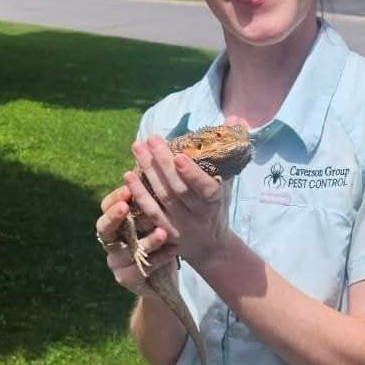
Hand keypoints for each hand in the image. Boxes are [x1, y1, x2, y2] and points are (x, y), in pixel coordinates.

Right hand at [96, 183, 177, 294]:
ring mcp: (116, 262)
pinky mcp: (127, 279)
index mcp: (116, 223)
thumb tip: (158, 167)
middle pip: (103, 228)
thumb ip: (151, 201)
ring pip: (126, 251)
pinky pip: (142, 269)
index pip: (106, 206)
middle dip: (114, 217)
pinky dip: (159, 259)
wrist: (165, 279)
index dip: (114, 198)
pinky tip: (173, 251)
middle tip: (125, 207)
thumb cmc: (160, 241)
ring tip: (163, 232)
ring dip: (146, 241)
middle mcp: (111, 241)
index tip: (127, 189)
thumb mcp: (157, 218)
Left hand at [126, 133, 232, 268]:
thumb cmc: (219, 206)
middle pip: (178, 189)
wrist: (211, 246)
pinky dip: (138, 193)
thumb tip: (236, 119)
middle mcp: (198, 216)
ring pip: (162, 197)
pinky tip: (128, 175)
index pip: (206, 189)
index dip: (192, 174)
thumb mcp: (228, 182)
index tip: (179, 156)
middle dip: (163, 163)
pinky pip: (150, 211)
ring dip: (148, 171)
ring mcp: (180, 225)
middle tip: (151, 139)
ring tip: (138, 147)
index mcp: (215, 203)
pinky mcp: (165, 232)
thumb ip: (229, 152)